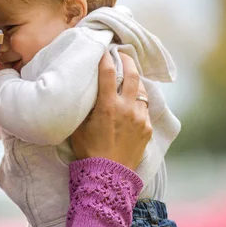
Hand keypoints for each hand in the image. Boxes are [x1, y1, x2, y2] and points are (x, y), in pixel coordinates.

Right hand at [70, 52, 151, 170]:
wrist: (108, 176)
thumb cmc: (88, 152)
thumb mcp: (78, 127)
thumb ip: (83, 107)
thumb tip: (82, 91)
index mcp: (108, 106)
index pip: (108, 72)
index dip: (105, 57)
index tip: (103, 49)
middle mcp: (127, 108)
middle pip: (132, 74)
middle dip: (127, 60)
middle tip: (122, 54)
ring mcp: (140, 118)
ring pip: (142, 90)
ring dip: (135, 80)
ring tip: (129, 76)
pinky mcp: (147, 128)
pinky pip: (144, 108)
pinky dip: (138, 100)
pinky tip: (132, 101)